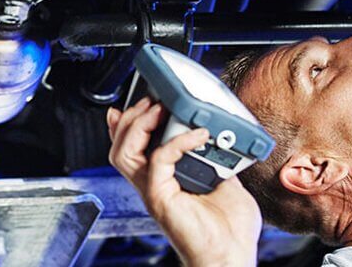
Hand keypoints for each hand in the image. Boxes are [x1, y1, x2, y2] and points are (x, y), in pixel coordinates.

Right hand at [108, 98, 261, 266]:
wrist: (231, 258)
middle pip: (119, 146)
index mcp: (164, 179)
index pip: (133, 147)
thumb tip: (224, 140)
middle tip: (152, 101)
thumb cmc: (230, 232)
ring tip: (161, 108)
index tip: (145, 100)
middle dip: (130, 118)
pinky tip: (197, 134)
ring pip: (123, 153)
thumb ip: (218, 160)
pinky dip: (176, 141)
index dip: (130, 124)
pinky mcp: (160, 198)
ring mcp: (154, 191)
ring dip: (139, 125)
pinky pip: (158, 160)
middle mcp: (153, 184)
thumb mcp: (226, 182)